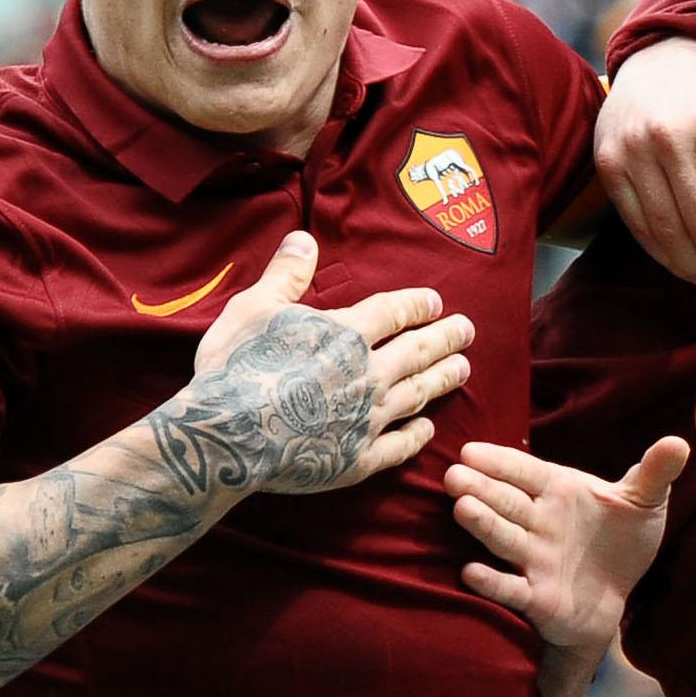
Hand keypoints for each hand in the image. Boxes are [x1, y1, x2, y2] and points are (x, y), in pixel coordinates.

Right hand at [187, 232, 472, 492]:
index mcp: (346, 335)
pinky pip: (399, 446)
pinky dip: (418, 436)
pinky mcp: (358, 459)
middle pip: (418, 351)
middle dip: (446, 338)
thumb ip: (286, 274)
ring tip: (463, 369)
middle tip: (468, 330)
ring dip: (443, 379)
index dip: (417, 304)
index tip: (436, 302)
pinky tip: (429, 428)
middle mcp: (368, 375)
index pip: (394, 312)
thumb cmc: (236, 367)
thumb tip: (305, 237)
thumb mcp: (254, 308)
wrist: (227, 435)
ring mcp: (368, 419)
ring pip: (418, 394)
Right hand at [447, 435, 689, 647]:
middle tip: (454, 475)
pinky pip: (511, 589)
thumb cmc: (619, 541)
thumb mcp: (644, 503)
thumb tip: (679, 443)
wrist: (615, 595)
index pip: (525, 471)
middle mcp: (539, 523)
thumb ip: (655, 473)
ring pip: (504, 539)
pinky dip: (492, 582)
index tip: (471, 450)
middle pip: (506, 502)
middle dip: (481, 489)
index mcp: (558, 491)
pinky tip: (470, 573)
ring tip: (462, 509)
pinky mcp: (536, 597)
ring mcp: (534, 559)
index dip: (500, 461)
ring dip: (484, 526)